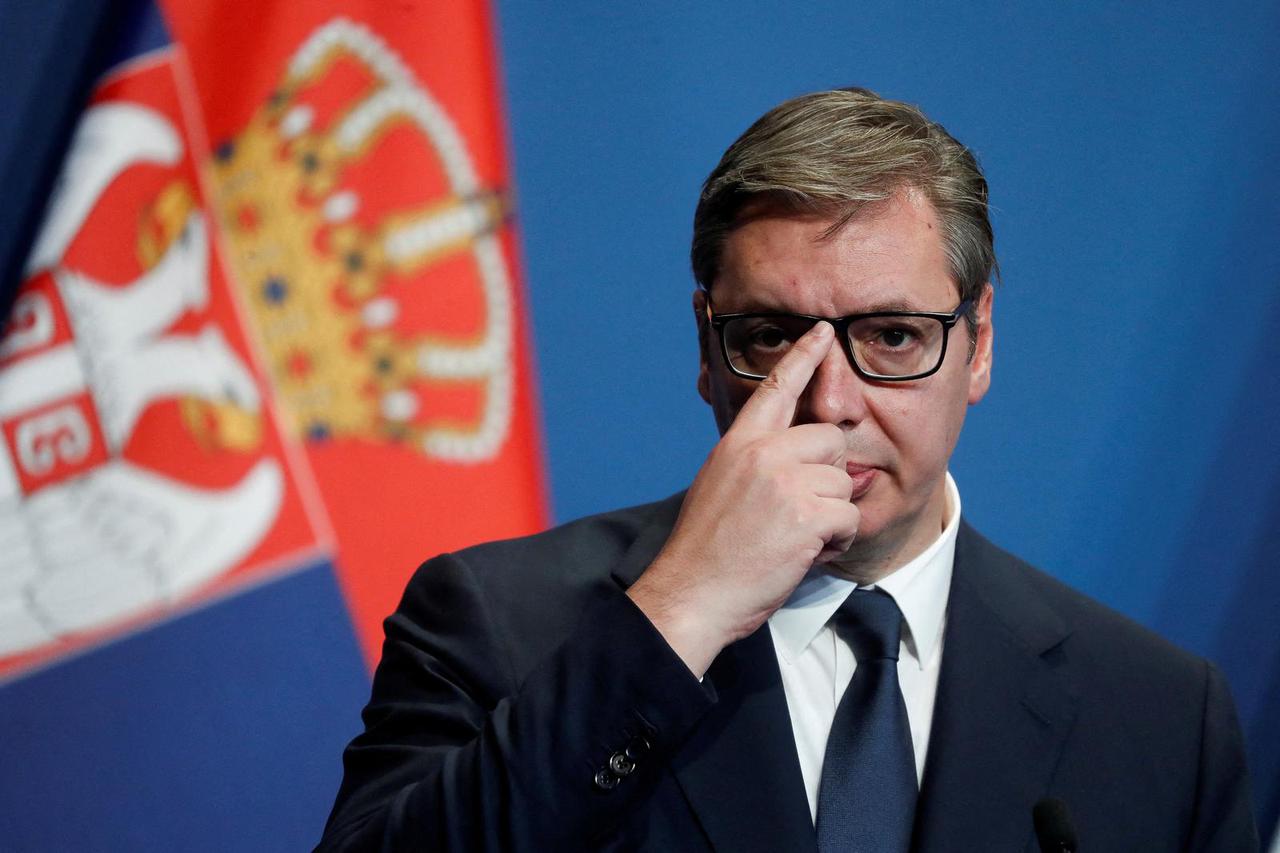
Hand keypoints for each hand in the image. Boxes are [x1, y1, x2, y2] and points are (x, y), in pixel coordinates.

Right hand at [627, 322, 858, 676]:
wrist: (693, 592)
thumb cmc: (707, 551)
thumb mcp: (719, 487)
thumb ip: (754, 462)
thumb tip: (793, 456)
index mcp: (737, 444)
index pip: (776, 388)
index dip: (804, 358)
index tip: (825, 333)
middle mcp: (761, 454)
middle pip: (829, 438)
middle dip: (826, 476)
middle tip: (799, 511)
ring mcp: (783, 482)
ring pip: (842, 480)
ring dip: (830, 515)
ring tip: (795, 538)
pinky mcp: (805, 515)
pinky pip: (848, 516)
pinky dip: (837, 541)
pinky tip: (805, 553)